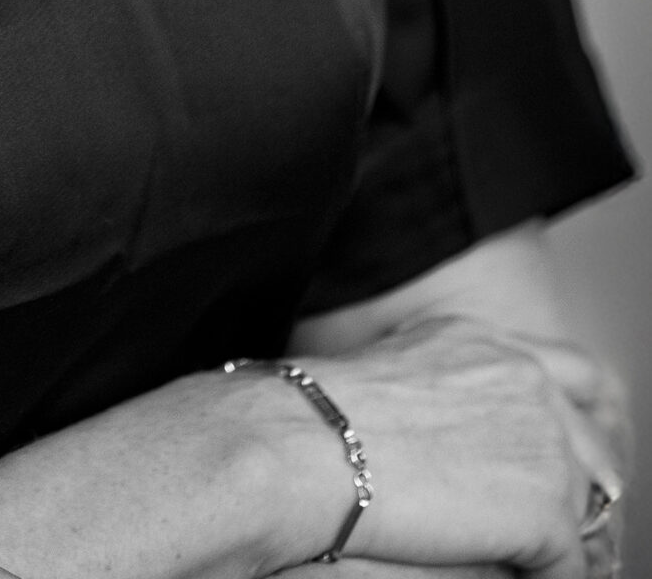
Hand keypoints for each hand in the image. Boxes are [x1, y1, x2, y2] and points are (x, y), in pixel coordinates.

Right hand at [268, 316, 622, 575]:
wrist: (306, 445)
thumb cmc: (321, 416)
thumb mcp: (401, 368)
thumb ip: (453, 385)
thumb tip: (471, 432)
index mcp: (489, 343)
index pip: (574, 376)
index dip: (570, 426)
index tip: (550, 463)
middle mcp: (527, 379)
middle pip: (591, 443)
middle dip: (575, 485)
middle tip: (542, 522)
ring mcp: (544, 442)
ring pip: (585, 505)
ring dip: (559, 535)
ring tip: (523, 556)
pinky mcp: (545, 509)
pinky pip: (569, 562)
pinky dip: (545, 577)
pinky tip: (514, 577)